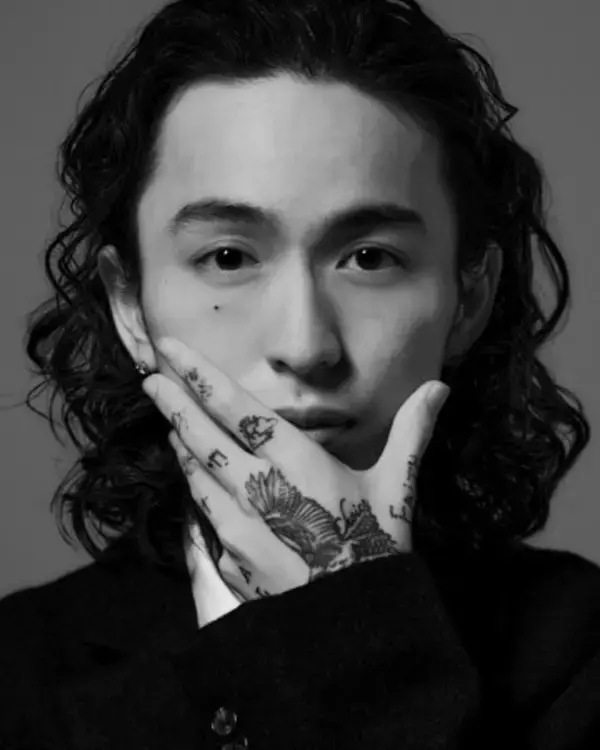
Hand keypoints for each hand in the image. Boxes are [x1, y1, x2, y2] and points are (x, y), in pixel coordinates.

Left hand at [142, 337, 449, 602]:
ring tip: (167, 415)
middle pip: (204, 436)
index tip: (171, 353)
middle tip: (151, 377)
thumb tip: (438, 389)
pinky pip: (203, 510)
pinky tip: (188, 470)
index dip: (202, 378)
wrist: (355, 627)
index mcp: (300, 464)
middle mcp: (262, 489)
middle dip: (174, 403)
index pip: (240, 410)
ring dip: (181, 440)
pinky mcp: (231, 556)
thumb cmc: (378, 550)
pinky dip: (193, 482)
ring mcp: (240, 525)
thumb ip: (411, 434)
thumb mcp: (397, 488)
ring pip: (198, 472)